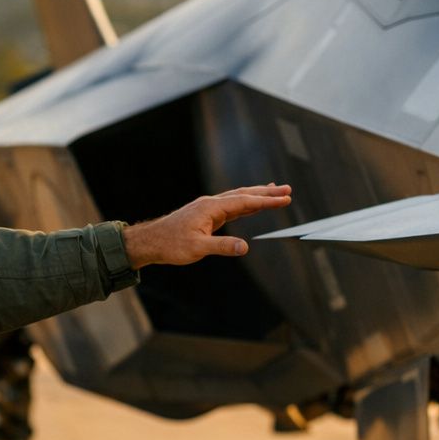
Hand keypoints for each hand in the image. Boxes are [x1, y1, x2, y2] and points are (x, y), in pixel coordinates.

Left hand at [121, 183, 291, 268]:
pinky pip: (231, 206)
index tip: (285, 199)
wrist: (151, 241)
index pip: (245, 201)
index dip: (267, 201)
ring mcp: (208, 208)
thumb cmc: (171, 245)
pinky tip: (251, 204)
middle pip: (244, 194)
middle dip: (267, 193)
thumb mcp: (198, 248)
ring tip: (275, 192)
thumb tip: (245, 247)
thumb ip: (222, 246)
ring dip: (257, 195)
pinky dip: (245, 203)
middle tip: (288, 190)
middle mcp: (211, 203)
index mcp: (211, 208)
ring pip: (237, 198)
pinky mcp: (205, 215)